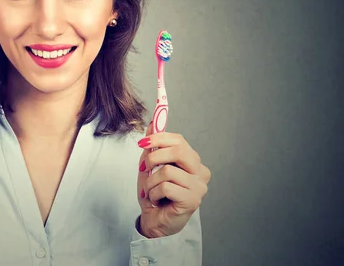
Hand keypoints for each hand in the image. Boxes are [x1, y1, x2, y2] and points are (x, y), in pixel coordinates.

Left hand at [136, 121, 210, 237]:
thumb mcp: (150, 167)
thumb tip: (152, 124)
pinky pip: (166, 187)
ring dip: (151, 181)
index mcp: (193, 161)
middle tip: (144, 167)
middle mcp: (200, 172)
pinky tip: (156, 200)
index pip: (179, 140)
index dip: (158, 138)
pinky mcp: (192, 200)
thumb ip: (153, 147)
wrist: (155, 220)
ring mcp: (199, 187)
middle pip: (178, 151)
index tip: (142, 143)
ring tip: (150, 190)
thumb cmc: (155, 193)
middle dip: (154, 157)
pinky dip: (154, 193)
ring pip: (167, 171)